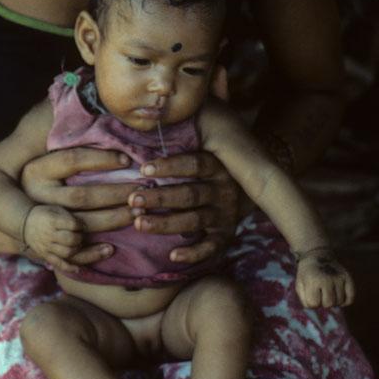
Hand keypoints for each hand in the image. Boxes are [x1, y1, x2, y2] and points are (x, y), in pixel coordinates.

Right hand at [21, 147, 134, 265]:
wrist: (12, 213)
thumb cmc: (43, 178)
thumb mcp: (47, 158)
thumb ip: (71, 144)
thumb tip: (103, 123)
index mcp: (37, 170)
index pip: (73, 159)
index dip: (101, 158)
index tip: (128, 160)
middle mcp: (38, 196)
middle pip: (82, 195)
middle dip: (115, 194)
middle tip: (142, 190)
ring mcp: (39, 221)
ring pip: (81, 223)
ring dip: (113, 219)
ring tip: (138, 211)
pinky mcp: (45, 244)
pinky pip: (71, 251)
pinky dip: (93, 252)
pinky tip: (112, 247)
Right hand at [23, 204, 83, 272]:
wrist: (24, 223)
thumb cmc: (45, 214)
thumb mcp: (55, 209)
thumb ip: (68, 216)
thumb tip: (84, 226)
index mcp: (52, 221)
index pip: (73, 225)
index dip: (80, 226)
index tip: (81, 225)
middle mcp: (49, 234)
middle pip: (71, 239)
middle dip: (80, 238)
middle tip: (79, 235)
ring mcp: (47, 246)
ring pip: (67, 252)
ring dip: (76, 249)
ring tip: (76, 244)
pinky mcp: (45, 255)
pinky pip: (58, 264)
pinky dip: (69, 268)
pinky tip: (78, 269)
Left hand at [127, 151, 241, 264]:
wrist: (245, 192)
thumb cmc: (206, 169)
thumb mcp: (203, 150)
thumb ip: (181, 140)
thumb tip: (151, 123)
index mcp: (217, 167)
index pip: (195, 164)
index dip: (170, 166)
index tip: (143, 169)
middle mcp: (223, 190)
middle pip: (190, 194)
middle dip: (160, 198)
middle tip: (133, 199)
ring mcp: (225, 214)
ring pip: (194, 220)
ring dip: (166, 223)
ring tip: (139, 224)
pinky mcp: (225, 236)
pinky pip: (210, 248)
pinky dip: (193, 253)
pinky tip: (172, 256)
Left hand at [295, 252, 354, 307]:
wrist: (317, 256)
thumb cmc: (307, 274)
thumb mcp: (300, 285)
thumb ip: (305, 300)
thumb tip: (317, 308)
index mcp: (313, 280)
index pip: (313, 304)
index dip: (311, 301)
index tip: (310, 293)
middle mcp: (327, 278)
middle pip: (328, 304)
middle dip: (323, 302)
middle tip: (320, 293)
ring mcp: (339, 278)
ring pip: (339, 302)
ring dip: (333, 301)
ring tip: (328, 292)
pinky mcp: (348, 277)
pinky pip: (350, 298)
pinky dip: (345, 301)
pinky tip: (339, 296)